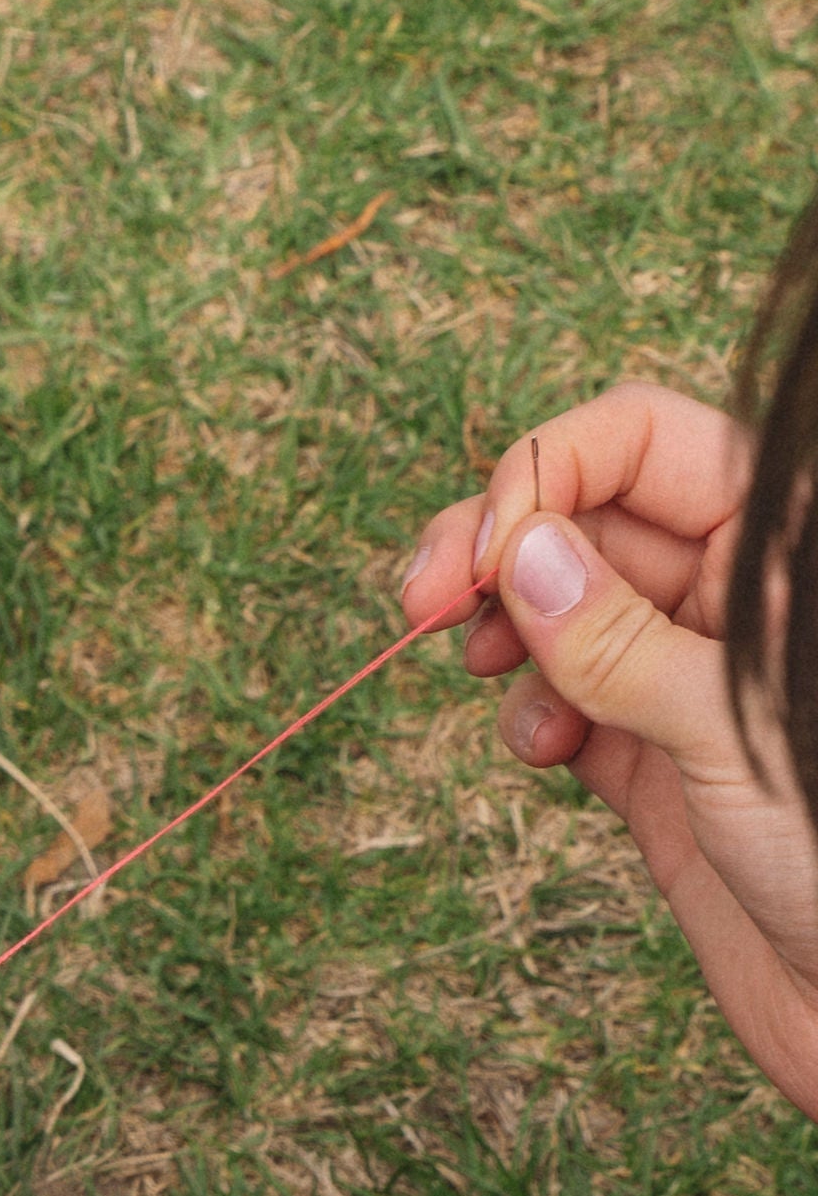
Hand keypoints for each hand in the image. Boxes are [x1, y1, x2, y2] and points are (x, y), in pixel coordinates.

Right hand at [402, 382, 817, 1118]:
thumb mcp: (731, 732)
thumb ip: (623, 640)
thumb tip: (523, 553)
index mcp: (778, 546)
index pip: (644, 441)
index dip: (550, 475)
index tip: (483, 557)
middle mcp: (735, 592)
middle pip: (588, 512)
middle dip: (497, 547)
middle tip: (417, 606)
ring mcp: (687, 672)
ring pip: (564, 604)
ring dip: (505, 629)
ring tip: (479, 672)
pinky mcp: (653, 753)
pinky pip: (566, 697)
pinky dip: (531, 709)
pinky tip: (539, 748)